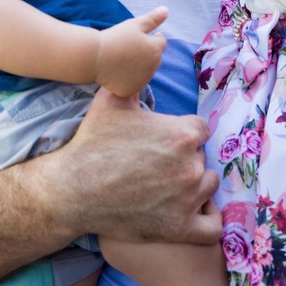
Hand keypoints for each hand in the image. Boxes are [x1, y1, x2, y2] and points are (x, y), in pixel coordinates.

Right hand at [42, 88, 220, 244]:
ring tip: (170, 186)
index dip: (182, 134)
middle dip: (184, 158)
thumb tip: (146, 57)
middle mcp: (191, 165)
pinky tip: (194, 213)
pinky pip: (212, 227)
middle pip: (202, 157)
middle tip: (159, 165)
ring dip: (194, 186)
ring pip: (208, 186)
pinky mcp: (179, 228)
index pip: (199, 130)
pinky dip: (208, 220)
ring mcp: (187, 199)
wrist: (72, 189)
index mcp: (183, 133)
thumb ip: (137, 79)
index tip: (163, 142)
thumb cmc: (92, 142)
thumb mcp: (113, 100)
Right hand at [94, 6, 167, 96]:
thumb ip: (152, 19)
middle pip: (154, 58)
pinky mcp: (130, 90)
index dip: (150, 37)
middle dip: (146, 52)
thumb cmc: (115, 38)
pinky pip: (133, 83)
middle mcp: (153, 67)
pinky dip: (128, 78)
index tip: (137, 36)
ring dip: (139, 66)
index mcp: (155, 49)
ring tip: (122, 59)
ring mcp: (142, 81)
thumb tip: (166, 10)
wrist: (94, 57)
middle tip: (128, 47)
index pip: (161, 41)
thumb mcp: (135, 24)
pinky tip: (117, 71)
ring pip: (145, 71)